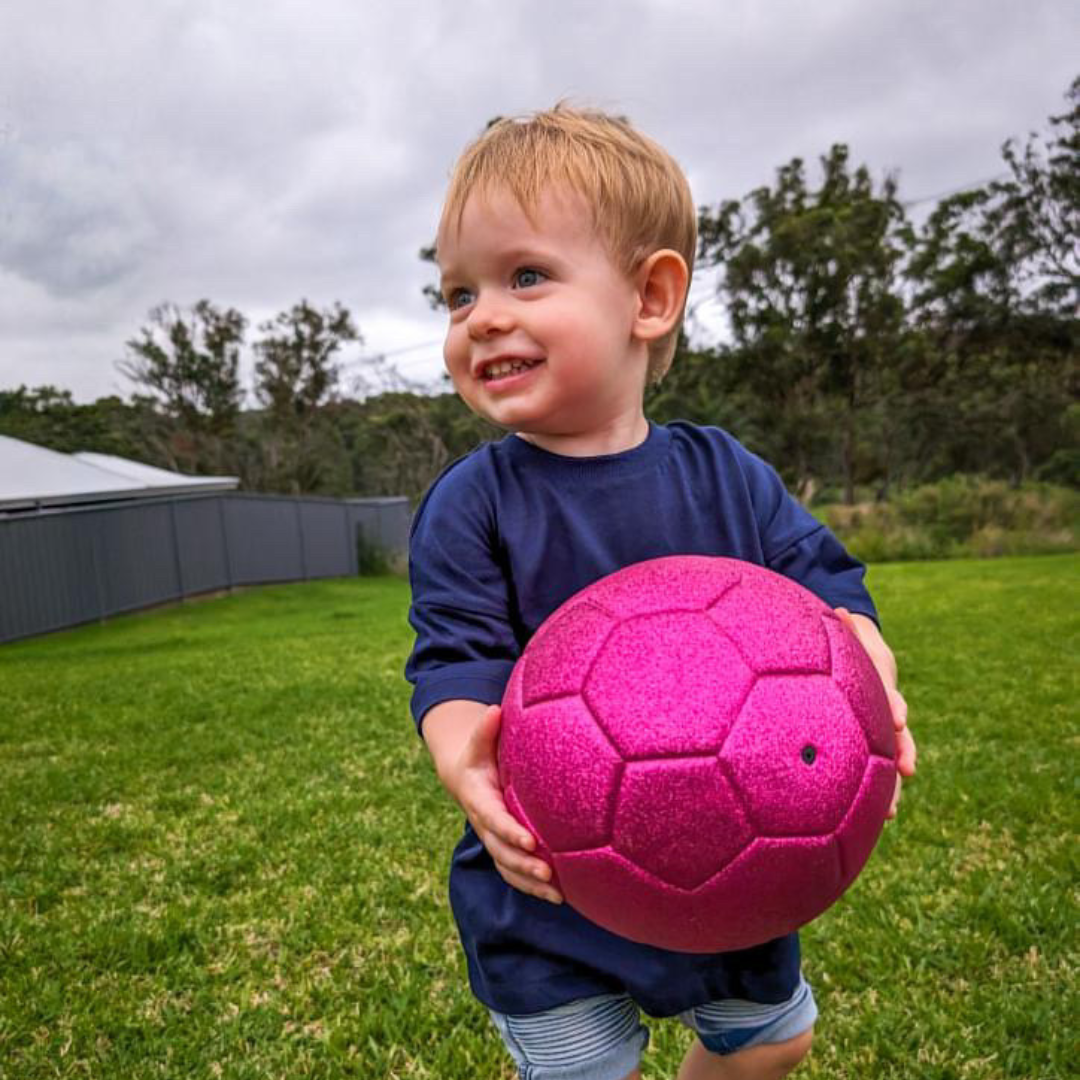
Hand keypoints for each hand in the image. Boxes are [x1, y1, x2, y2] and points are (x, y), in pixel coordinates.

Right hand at [439, 704, 562, 903]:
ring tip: (558, 895)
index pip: (494, 819)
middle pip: (502, 851)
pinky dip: (533, 887)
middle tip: (548, 872)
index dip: (510, 832)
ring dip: (530, 884)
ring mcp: (493, 840)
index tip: (530, 841)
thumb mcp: (478, 741)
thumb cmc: (478, 756)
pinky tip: (560, 897)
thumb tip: (495, 710)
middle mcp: (484, 824)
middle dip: (523, 865)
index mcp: (479, 800)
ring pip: (508, 868)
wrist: (464, 778)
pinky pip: (515, 874)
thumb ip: (485, 729)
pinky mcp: (504, 850)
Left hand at [835, 608, 916, 818]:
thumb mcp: (848, 630)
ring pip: (891, 758)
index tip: (898, 720)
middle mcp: (884, 706)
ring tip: (891, 811)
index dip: (892, 704)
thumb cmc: (846, 639)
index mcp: (877, 677)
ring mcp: (880, 727)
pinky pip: (875, 770)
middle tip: (905, 769)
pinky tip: (878, 818)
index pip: (888, 690)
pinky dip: (878, 791)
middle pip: (897, 732)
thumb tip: (841, 612)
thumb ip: (848, 629)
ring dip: (892, 783)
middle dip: (902, 751)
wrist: (854, 652)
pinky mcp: (870, 745)